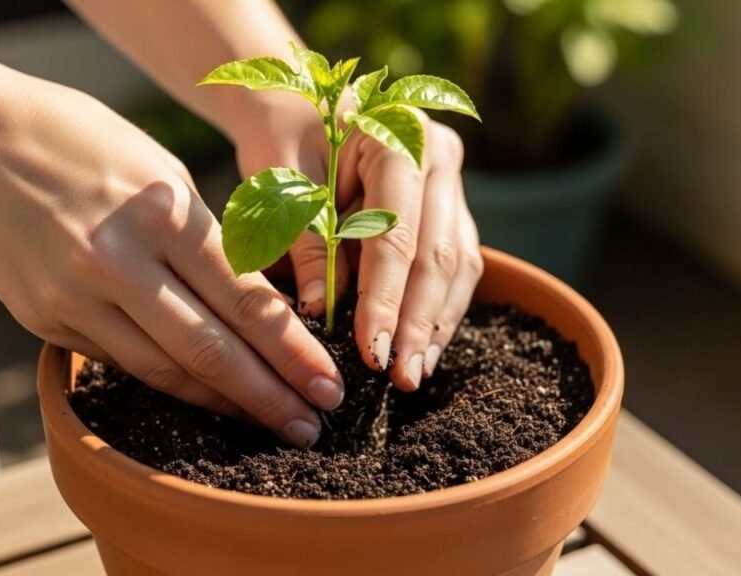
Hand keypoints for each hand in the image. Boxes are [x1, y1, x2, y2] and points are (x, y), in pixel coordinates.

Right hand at [0, 81, 342, 446]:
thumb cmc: (79, 138)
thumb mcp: (159, 167)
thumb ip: (203, 235)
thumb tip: (252, 300)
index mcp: (163, 212)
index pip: (243, 299)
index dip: (293, 352)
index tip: (328, 384)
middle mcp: (119, 261)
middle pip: (211, 349)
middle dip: (269, 396)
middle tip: (313, 427)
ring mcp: (74, 296)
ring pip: (163, 370)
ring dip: (221, 404)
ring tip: (266, 424)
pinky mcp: (44, 318)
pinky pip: (119, 361)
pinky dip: (166, 382)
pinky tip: (201, 398)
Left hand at [236, 95, 483, 391]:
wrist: (299, 110)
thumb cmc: (283, 141)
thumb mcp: (282, 185)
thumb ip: (306, 242)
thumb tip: (319, 310)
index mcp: (396, 136)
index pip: (395, 233)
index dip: (385, 297)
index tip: (370, 349)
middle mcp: (438, 156)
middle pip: (437, 254)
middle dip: (416, 323)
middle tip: (399, 377)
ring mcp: (452, 183)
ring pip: (457, 265)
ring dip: (435, 325)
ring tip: (413, 374)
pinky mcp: (450, 210)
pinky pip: (456, 266)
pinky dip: (440, 311)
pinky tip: (422, 349)